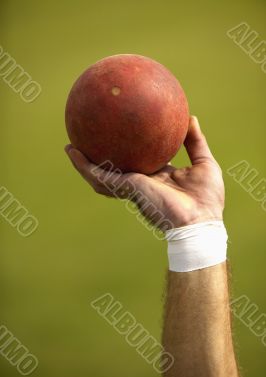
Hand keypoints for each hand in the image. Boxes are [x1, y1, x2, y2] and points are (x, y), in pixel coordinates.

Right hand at [65, 116, 223, 229]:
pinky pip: (100, 176)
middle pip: (114, 169)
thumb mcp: (203, 162)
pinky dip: (84, 166)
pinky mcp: (126, 188)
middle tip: (88, 143)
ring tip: (70, 148)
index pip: (138, 163)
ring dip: (83, 164)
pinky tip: (74, 153)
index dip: (129, 152)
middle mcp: (140, 182)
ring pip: (100, 175)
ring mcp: (130, 186)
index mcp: (157, 177)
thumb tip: (191, 117)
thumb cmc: (206, 198)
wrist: (199, 221)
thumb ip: (195, 141)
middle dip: (99, 160)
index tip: (123, 139)